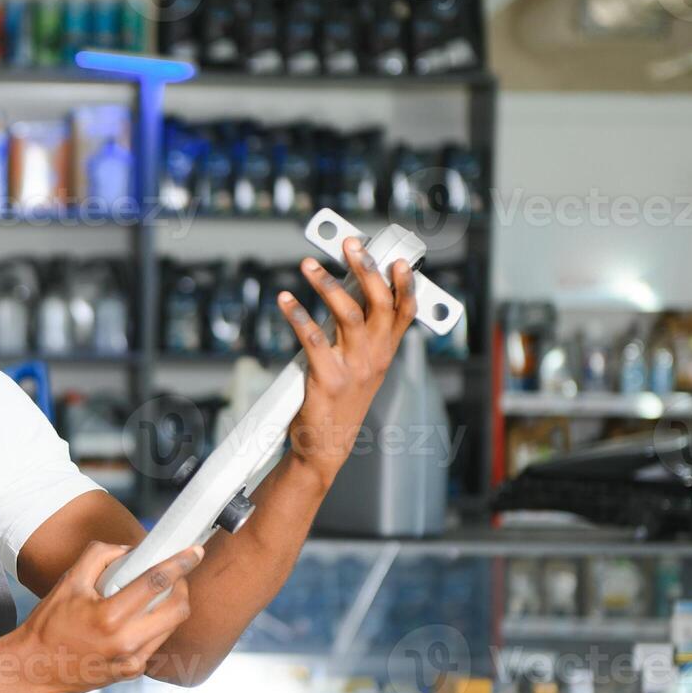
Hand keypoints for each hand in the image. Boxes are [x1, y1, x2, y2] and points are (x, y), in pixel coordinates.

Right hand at [6, 540, 200, 692]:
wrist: (34, 667)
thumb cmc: (49, 624)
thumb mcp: (68, 582)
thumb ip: (99, 556)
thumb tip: (129, 550)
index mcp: (109, 616)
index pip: (156, 583)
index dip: (180, 564)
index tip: (194, 552)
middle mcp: (125, 642)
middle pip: (177, 609)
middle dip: (181, 587)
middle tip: (174, 576)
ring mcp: (131, 661)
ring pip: (171, 627)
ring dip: (170, 607)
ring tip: (154, 596)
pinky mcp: (131, 673)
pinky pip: (156, 643)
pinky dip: (154, 626)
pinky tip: (137, 620)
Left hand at [277, 236, 418, 486]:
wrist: (326, 447)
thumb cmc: (340, 404)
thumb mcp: (361, 369)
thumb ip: (360, 336)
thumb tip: (346, 295)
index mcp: (385, 354)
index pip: (405, 313)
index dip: (405, 285)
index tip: (398, 259)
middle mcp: (374, 358)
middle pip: (379, 304)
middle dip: (366, 269)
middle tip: (350, 245)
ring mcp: (353, 368)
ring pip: (349, 315)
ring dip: (328, 285)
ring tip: (308, 265)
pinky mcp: (327, 378)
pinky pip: (312, 338)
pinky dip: (297, 315)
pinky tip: (285, 300)